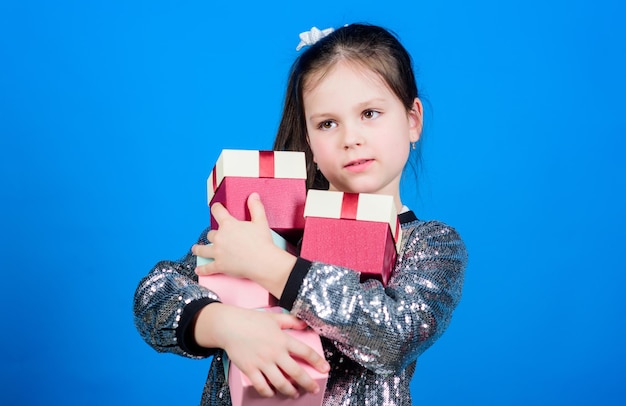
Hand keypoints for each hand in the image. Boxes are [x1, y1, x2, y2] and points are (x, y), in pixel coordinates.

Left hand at [192, 193, 295, 297]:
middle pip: (211, 234)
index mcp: (229, 225)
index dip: (217, 208)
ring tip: (196, 249)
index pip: (218, 211)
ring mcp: (218, 252)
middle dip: (213, 235)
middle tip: (215, 236)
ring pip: (203, 249)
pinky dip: (203, 269)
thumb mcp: (261, 221)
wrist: (263, 262)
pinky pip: (208, 268)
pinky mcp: (219, 265)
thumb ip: (256, 207)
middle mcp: (220, 237)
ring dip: (198, 249)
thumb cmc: (262, 242)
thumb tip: (253, 195)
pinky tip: (199, 270)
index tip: (216, 208)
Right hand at [195, 303, 329, 397]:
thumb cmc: (252, 320)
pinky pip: (262, 386)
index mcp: (283, 339)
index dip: (317, 362)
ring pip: (280, 383)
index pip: (306, 352)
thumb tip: (305, 324)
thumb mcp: (274, 317)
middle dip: (308, 383)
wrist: (229, 325)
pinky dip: (268, 392)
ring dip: (290, 391)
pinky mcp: (250, 369)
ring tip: (294, 394)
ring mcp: (262, 362)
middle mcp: (275, 353)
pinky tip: (272, 393)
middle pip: (296, 372)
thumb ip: (291, 321)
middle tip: (314, 389)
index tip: (325, 369)